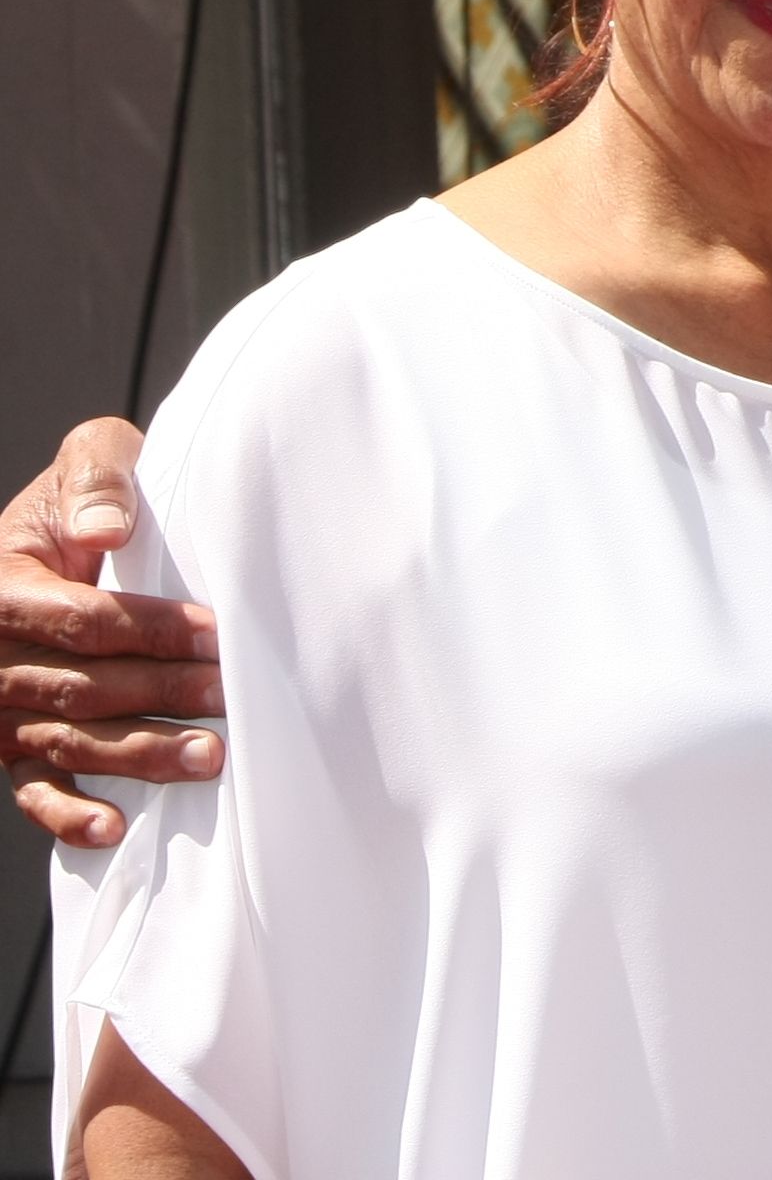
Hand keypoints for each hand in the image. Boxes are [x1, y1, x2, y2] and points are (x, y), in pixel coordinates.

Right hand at [0, 417, 220, 847]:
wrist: (37, 539)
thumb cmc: (78, 501)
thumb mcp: (86, 462)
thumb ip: (97, 481)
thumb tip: (108, 528)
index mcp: (5, 589)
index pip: (86, 619)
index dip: (154, 631)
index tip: (218, 636)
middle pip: (85, 684)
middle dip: (162, 694)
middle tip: (230, 698)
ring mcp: (1, 710)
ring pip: (68, 741)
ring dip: (137, 756)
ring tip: (205, 759)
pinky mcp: (10, 746)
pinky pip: (30, 789)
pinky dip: (66, 815)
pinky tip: (111, 829)